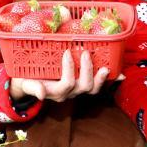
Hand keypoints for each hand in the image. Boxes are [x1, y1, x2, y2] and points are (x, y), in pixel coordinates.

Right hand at [9, 50, 125, 101]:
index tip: (68, 52)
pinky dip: (110, 80)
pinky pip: (98, 85)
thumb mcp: (25, 82)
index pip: (66, 84)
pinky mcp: (82, 84)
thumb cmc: (26, 80)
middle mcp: (68, 93)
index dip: (70, 69)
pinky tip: (121, 75)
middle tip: (86, 52)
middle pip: (83, 87)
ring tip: (106, 67)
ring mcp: (76, 89)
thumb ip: (32, 87)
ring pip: (92, 89)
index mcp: (55, 92)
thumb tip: (41, 94)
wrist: (28, 84)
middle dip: (87, 70)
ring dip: (101, 78)